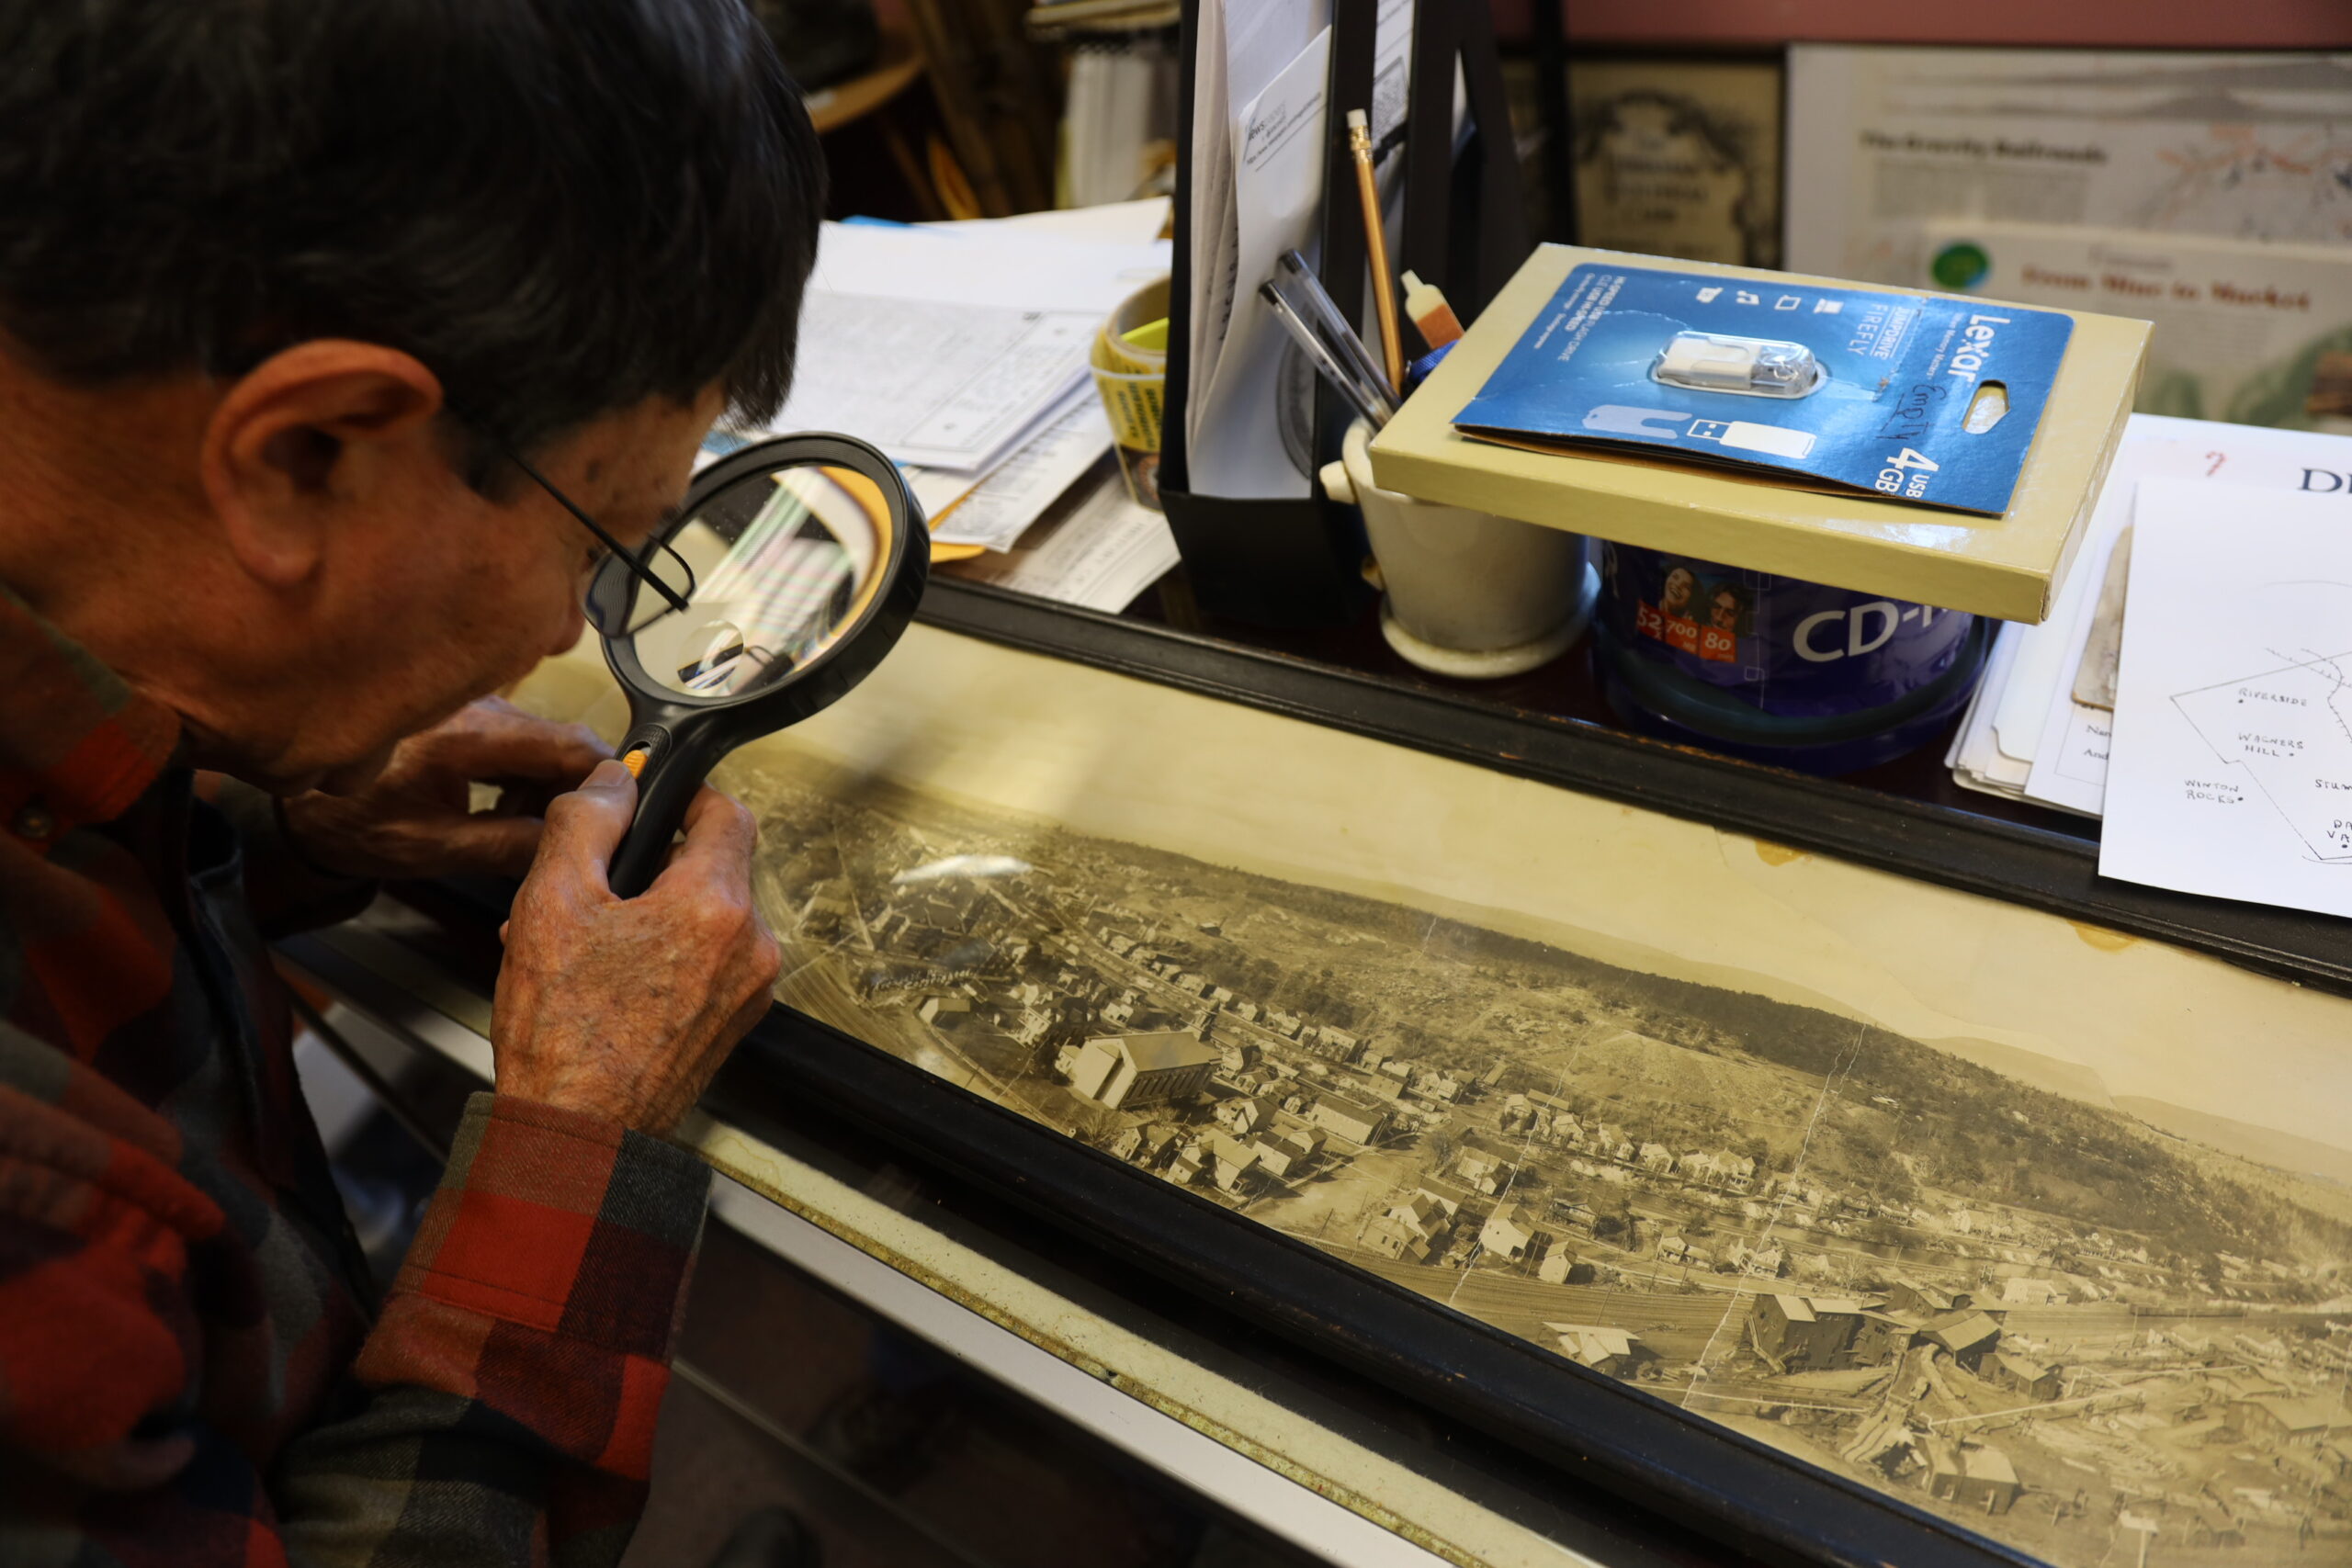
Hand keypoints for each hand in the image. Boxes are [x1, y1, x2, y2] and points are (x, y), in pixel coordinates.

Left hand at [278, 698, 611, 878]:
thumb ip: (506, 845)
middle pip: (564, 740)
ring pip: (544, 741)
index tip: (622, 811)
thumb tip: (569, 844)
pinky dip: (523, 774)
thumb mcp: (431, 848)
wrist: (290, 796)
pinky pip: (518, 738)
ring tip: (518, 827)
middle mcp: (477, 706)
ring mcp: (471, 704)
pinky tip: (498, 805)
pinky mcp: (464, 711)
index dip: (608, 778)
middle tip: (563, 835)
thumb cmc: (348, 821)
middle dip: (574, 790)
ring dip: (547, 784)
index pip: (571, 744)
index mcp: (468, 737)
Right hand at [491, 759, 781, 1133]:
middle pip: (714, 868)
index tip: (652, 802)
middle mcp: (750, 948)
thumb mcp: (553, 902)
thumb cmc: (566, 1037)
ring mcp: (746, 992)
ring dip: (647, 915)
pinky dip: (658, 957)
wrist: (579, 1134)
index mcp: (717, 907)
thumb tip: (612, 783)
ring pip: (703, 919)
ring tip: (579, 941)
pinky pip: (703, 965)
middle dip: (651, 866)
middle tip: (591, 882)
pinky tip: (598, 976)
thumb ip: (586, 823)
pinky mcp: (730, 1024)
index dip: (686, 797)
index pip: (728, 813)